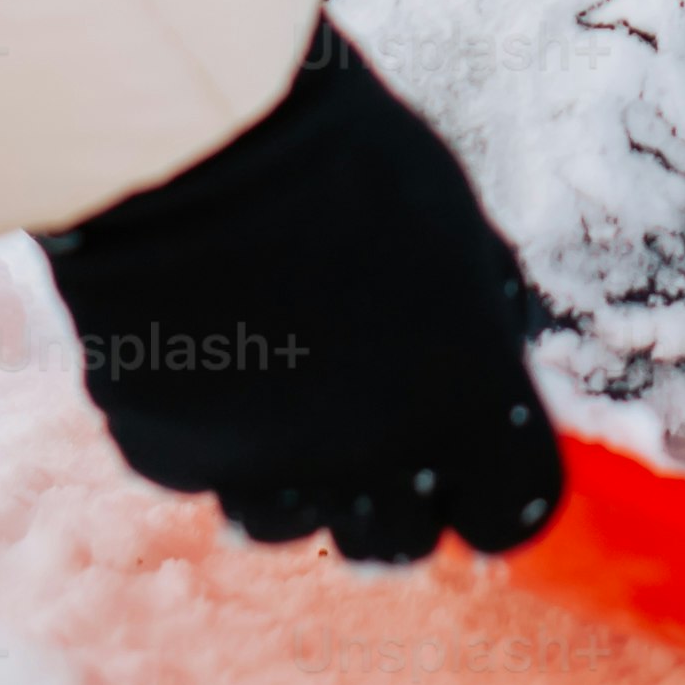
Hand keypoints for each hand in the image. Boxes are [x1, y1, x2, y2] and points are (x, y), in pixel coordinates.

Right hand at [37, 20, 560, 563]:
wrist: (199, 140)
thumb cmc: (347, 162)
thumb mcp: (459, 233)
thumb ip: (482, 323)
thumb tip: (492, 368)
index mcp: (467, 405)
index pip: (512, 511)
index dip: (496, 492)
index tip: (475, 466)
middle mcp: (374, 464)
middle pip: (400, 544)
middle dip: (393, 496)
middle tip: (365, 418)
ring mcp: (267, 470)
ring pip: (290, 523)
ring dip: (292, 471)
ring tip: (274, 375)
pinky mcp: (172, 458)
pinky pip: (200, 473)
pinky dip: (206, 431)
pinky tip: (206, 348)